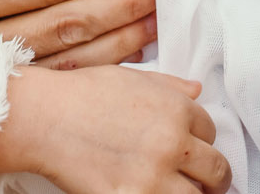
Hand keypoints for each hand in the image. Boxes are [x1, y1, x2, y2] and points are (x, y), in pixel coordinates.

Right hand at [0, 66, 229, 193]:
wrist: (44, 118)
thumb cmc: (81, 94)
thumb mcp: (131, 77)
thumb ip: (169, 85)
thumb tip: (197, 89)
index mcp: (176, 109)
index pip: (211, 131)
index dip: (203, 140)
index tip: (196, 149)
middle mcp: (173, 143)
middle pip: (216, 169)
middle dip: (216, 177)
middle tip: (212, 184)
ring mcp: (154, 177)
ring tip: (185, 192)